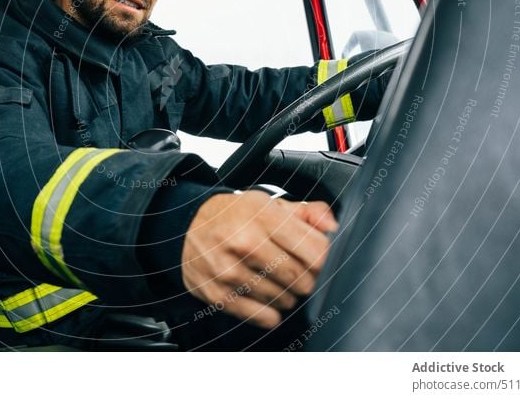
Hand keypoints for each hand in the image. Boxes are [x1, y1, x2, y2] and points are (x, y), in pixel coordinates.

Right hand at [181, 190, 336, 328]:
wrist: (185, 226)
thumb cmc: (234, 216)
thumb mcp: (269, 203)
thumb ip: (307, 212)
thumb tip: (333, 228)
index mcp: (262, 215)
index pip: (316, 250)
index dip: (326, 259)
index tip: (321, 259)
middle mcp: (245, 242)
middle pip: (303, 279)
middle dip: (308, 279)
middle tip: (298, 270)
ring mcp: (230, 271)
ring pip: (285, 299)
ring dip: (288, 294)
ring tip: (276, 279)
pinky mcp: (219, 295)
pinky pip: (265, 317)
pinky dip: (271, 310)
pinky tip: (264, 294)